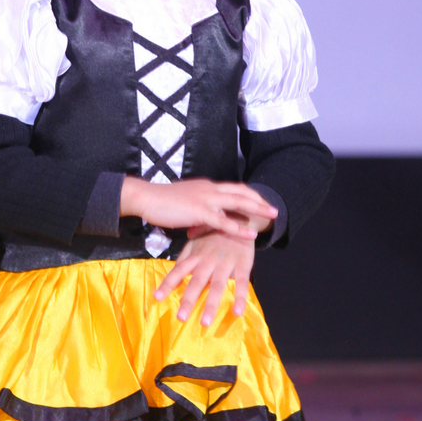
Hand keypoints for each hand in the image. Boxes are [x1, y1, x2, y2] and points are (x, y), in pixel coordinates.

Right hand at [120, 176, 276, 241]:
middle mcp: (209, 189)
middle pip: (241, 192)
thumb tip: (207, 214)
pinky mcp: (199, 212)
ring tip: (272, 217)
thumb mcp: (186, 200)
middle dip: (259, 200)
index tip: (262, 201)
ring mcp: (205, 199)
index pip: (234, 188)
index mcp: (207, 186)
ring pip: (238, 203)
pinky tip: (251, 234)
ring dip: (257, 209)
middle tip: (274, 210)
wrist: (146, 198)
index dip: (250, 194)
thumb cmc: (162, 202)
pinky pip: (224, 221)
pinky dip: (239, 228)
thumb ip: (199, 205)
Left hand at [154, 231, 254, 325]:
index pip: (179, 270)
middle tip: (180, 317)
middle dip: (188, 300)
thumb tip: (171, 272)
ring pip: (217, 286)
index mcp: (196, 255)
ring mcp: (226, 263)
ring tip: (204, 322)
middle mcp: (208, 260)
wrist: (239, 217)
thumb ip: (184, 256)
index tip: (157, 298)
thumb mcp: (195, 240)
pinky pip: (242, 283)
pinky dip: (240, 297)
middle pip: (197, 282)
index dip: (168, 284)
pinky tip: (237, 312)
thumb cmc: (213, 233)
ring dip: (211, 304)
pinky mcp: (243, 264)